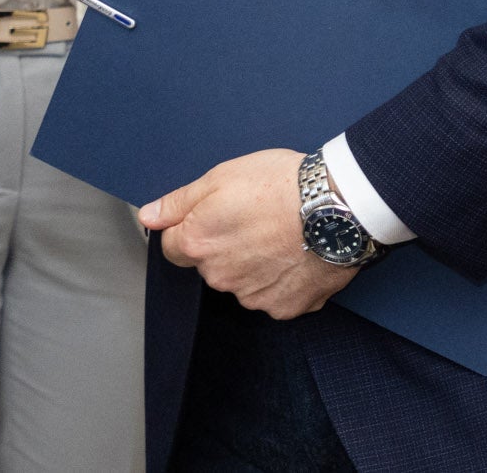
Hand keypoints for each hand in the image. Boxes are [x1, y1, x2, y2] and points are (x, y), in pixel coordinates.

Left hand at [142, 148, 355, 318]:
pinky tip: (295, 255)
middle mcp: (221, 278)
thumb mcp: (219, 178)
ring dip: (253, 265)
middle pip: (210, 266)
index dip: (191, 229)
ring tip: (279, 236)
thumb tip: (149, 216)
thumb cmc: (279, 185)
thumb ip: (178, 202)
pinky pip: (274, 296)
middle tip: (253, 220)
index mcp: (198, 245)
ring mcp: (254, 297)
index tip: (213, 218)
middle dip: (224, 247)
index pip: (173, 248)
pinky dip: (282, 281)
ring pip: (242, 282)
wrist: (337, 207)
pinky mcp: (286, 308)